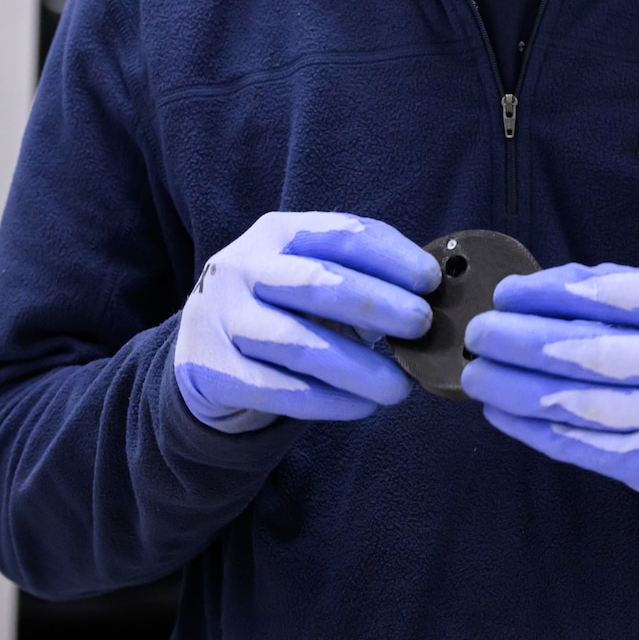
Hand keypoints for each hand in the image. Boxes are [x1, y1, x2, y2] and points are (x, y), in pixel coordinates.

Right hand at [174, 212, 440, 432]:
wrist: (205, 349)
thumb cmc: (283, 307)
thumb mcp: (311, 274)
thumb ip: (362, 277)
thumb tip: (433, 297)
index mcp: (277, 233)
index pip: (341, 235)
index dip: (392, 256)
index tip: (431, 281)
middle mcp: (242, 268)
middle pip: (317, 282)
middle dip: (378, 304)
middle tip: (422, 326)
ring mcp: (221, 319)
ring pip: (298, 343)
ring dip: (359, 367)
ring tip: (400, 387)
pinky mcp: (212, 371)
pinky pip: (278, 390)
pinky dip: (328, 401)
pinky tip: (362, 406)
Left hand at [461, 263, 638, 494]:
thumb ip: (603, 287)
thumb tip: (521, 295)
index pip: (605, 293)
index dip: (545, 294)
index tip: (504, 295)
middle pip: (586, 351)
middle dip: (518, 342)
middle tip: (479, 335)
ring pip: (577, 404)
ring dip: (514, 390)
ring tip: (477, 375)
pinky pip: (578, 445)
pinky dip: (530, 430)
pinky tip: (499, 412)